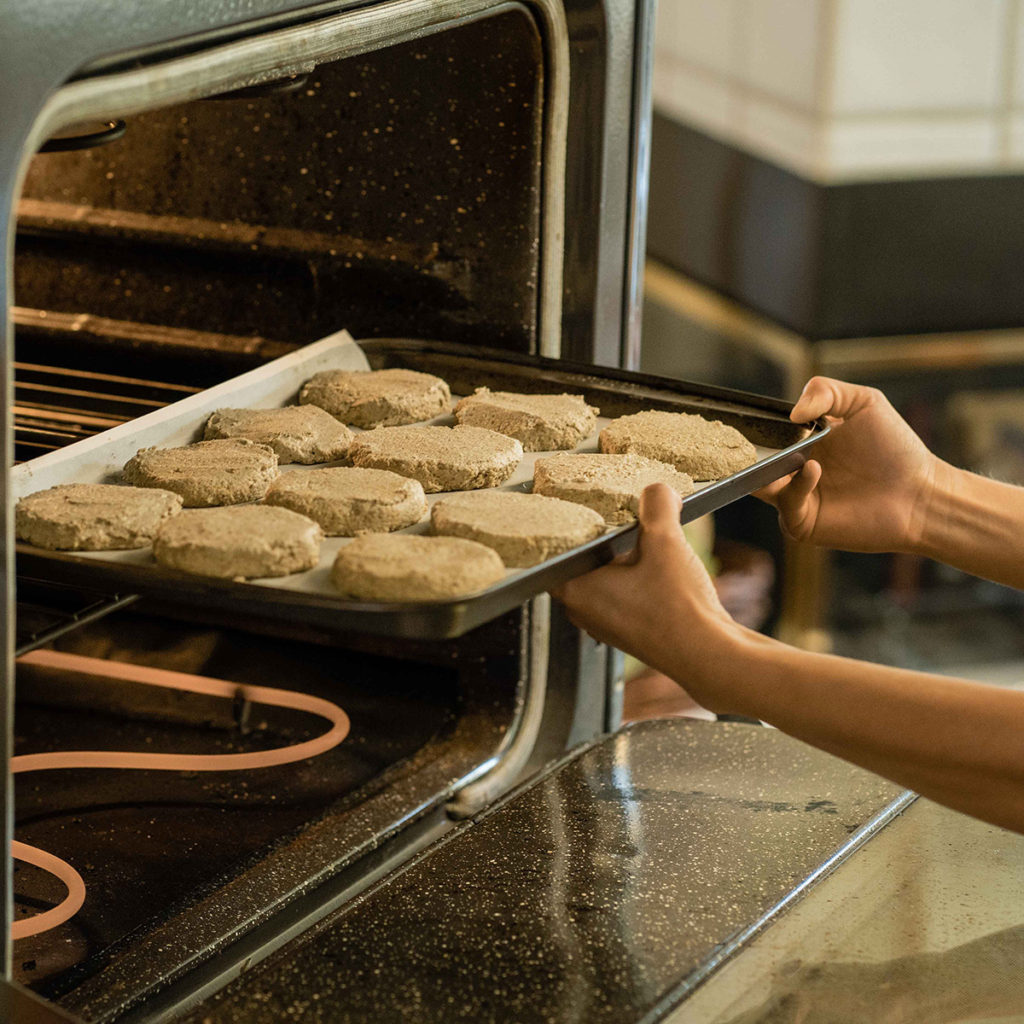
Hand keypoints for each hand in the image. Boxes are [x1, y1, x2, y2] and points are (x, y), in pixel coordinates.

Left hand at [551, 484, 742, 712]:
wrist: (709, 655)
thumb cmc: (677, 608)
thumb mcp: (666, 541)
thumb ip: (657, 505)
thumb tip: (657, 490)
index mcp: (574, 590)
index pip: (557, 546)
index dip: (574, 522)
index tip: (589, 504)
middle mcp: (583, 610)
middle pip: (586, 558)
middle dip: (607, 536)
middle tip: (626, 514)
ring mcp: (606, 623)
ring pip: (609, 575)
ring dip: (627, 557)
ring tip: (650, 537)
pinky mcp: (630, 630)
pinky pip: (627, 592)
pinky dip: (640, 577)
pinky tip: (664, 566)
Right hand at [756, 377, 941, 553]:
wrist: (920, 493)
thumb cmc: (896, 449)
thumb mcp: (864, 402)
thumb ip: (825, 391)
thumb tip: (791, 413)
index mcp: (803, 442)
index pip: (764, 435)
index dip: (752, 428)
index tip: (744, 418)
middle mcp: (795, 471)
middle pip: (753, 463)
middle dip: (745, 453)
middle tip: (746, 441)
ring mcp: (798, 498)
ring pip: (761, 486)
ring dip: (766, 471)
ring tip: (792, 456)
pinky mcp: (804, 523)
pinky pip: (786, 505)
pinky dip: (794, 487)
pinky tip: (813, 469)